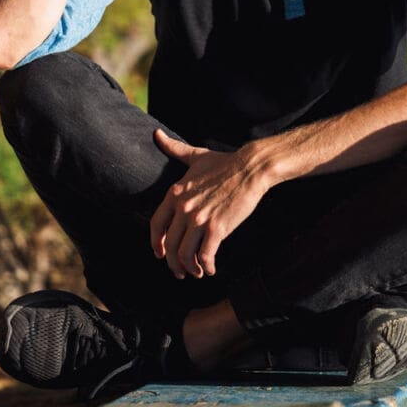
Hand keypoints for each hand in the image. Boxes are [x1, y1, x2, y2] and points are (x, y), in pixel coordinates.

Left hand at [149, 129, 269, 279]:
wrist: (250, 168)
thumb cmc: (224, 163)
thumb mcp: (195, 156)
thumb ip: (174, 149)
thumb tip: (156, 134)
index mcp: (175, 193)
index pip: (156, 224)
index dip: (156, 242)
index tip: (160, 253)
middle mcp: (183, 208)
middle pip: (170, 244)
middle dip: (173, 263)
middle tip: (179, 271)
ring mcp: (199, 219)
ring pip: (185, 254)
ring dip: (189, 268)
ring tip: (196, 272)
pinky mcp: (217, 228)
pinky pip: (205, 256)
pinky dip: (206, 267)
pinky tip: (210, 269)